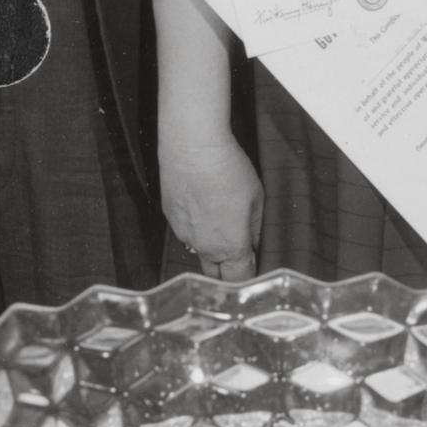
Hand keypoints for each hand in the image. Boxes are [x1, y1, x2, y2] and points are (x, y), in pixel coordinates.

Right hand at [160, 130, 262, 279]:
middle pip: (216, 275)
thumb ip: (256, 230)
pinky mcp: (170, 219)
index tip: (254, 268)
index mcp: (230, 247)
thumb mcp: (257, 199)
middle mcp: (204, 248)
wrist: (192, 147)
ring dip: (211, 247)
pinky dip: (196, 228)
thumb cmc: (228, 169)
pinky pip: (185, 233)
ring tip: (220, 220)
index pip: (240, 279)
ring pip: (200, 252)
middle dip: (228, 271)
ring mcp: (183, 234)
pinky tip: (203, 207)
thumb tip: (256, 246)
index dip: (249, 276)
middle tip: (240, 254)